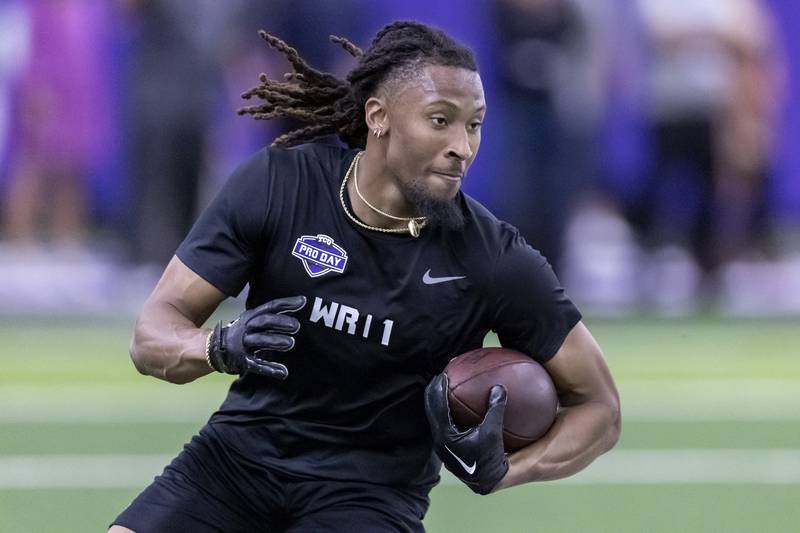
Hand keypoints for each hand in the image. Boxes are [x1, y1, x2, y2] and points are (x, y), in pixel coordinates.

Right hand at [207, 296, 305, 378]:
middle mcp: (247, 328)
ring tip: (291, 343)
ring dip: (276, 341)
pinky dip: (270, 369)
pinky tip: (283, 372)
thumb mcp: (253, 319)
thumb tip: (300, 304)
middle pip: (264, 322)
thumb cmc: (244, 332)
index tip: (302, 302)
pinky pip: (258, 365)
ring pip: (260, 341)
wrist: (217, 348)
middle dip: (280, 322)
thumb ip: (273, 314)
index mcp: (251, 316)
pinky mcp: (244, 361)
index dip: (286, 303)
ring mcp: (244, 344)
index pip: (270, 307)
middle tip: (296, 326)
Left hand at [424, 373, 508, 494]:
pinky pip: (440, 423)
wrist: (486, 480)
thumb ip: (495, 409)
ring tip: (443, 387)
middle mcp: (438, 439)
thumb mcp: (493, 432)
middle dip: (433, 391)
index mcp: (446, 434)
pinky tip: (452, 405)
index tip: (442, 375)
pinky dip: (443, 411)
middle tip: (440, 376)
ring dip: (437, 401)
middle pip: (430, 409)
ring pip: (433, 416)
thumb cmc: (490, 457)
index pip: (437, 406)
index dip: (438, 388)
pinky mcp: (445, 446)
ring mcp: (440, 443)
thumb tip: (499, 387)